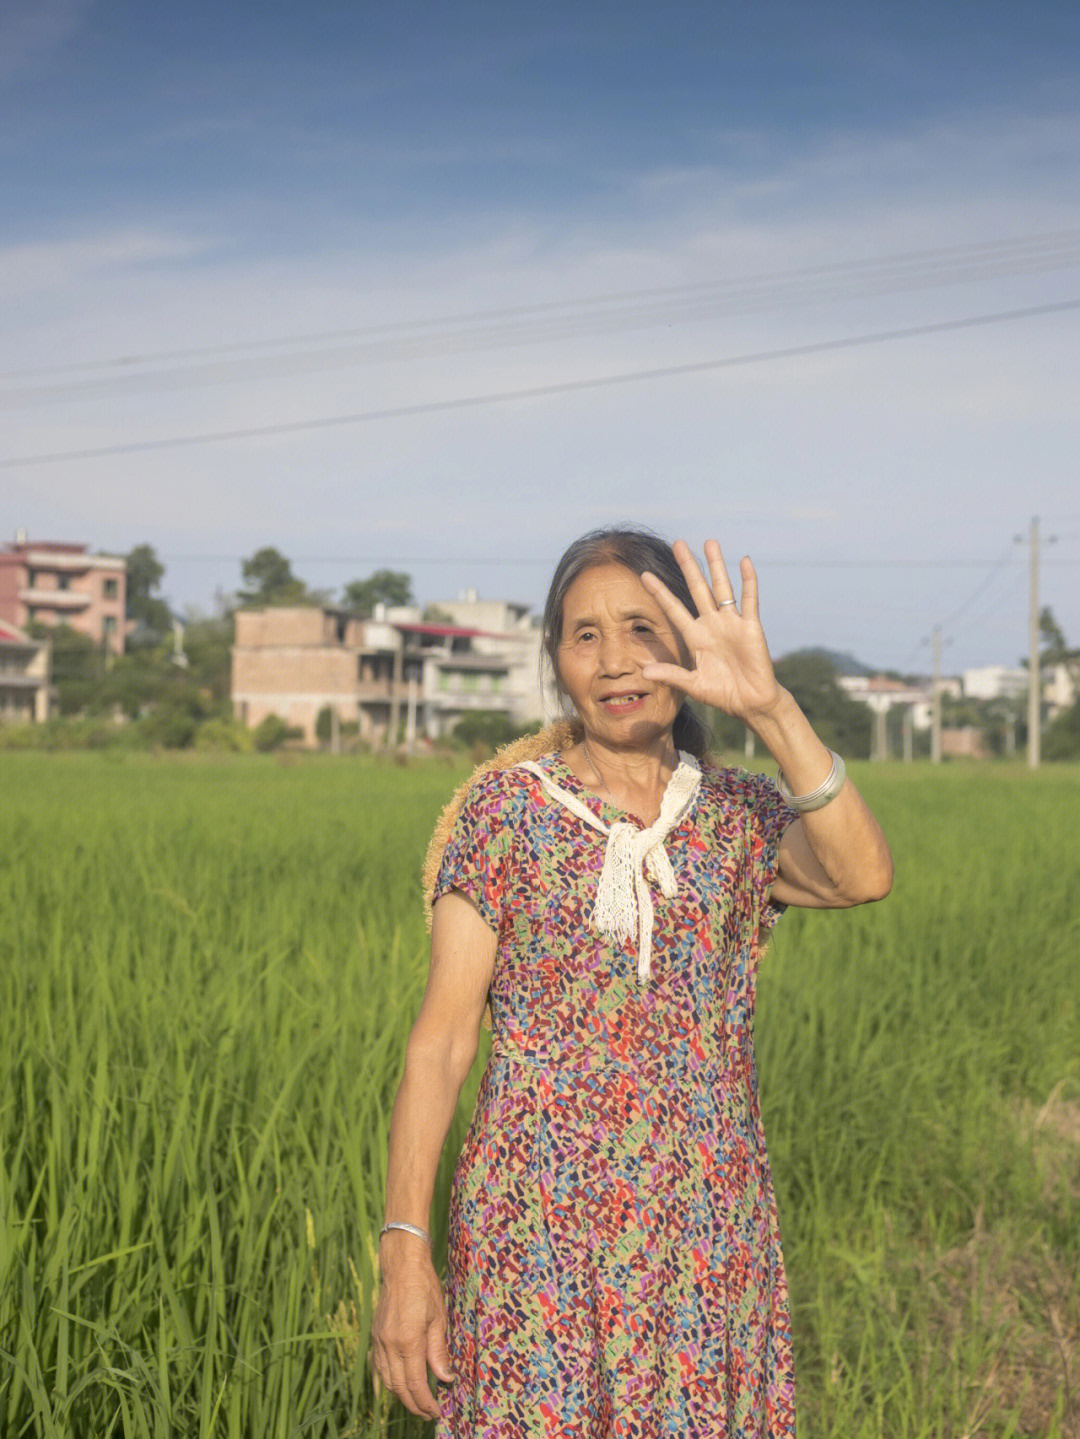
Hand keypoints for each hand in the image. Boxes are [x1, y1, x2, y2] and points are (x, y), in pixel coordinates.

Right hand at [370, 1250, 454, 1419]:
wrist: (402, 1266)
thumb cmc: (425, 1287)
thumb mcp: (439, 1318)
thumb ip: (439, 1351)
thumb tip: (446, 1379)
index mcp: (408, 1341)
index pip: (415, 1384)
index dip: (426, 1403)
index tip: (436, 1412)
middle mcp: (389, 1345)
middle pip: (399, 1388)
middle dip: (414, 1405)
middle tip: (428, 1413)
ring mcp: (379, 1341)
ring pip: (387, 1381)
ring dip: (401, 1395)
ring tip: (417, 1402)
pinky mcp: (375, 1336)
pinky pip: (380, 1367)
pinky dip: (391, 1380)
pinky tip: (402, 1382)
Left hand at [639, 539, 783, 722]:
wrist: (752, 702)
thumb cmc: (722, 694)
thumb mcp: (693, 685)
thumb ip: (672, 675)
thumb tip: (644, 672)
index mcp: (695, 637)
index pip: (674, 609)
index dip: (660, 593)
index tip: (644, 575)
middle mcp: (712, 624)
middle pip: (698, 589)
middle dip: (689, 567)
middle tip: (678, 544)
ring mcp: (732, 623)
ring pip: (722, 588)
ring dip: (716, 566)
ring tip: (710, 543)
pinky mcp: (751, 626)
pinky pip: (750, 600)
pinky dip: (749, 581)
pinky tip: (745, 562)